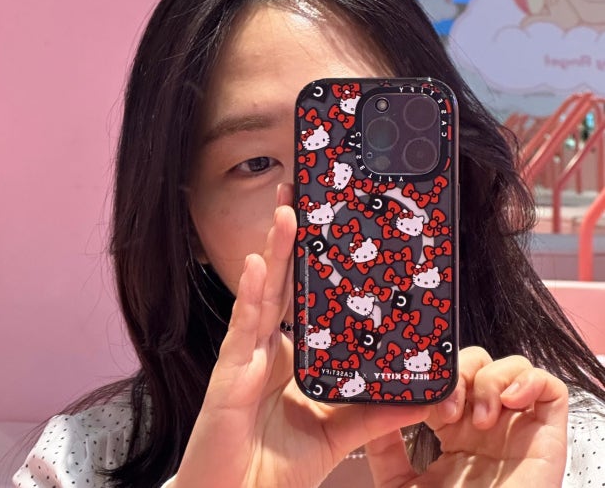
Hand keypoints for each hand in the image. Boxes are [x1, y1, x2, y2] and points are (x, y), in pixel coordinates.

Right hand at [174, 184, 429, 487]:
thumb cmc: (273, 471)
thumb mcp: (338, 435)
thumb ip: (377, 413)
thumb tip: (426, 394)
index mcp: (289, 356)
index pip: (303, 299)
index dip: (313, 262)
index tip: (328, 228)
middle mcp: (266, 348)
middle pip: (281, 283)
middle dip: (290, 239)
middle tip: (301, 196)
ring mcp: (246, 357)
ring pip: (262, 294)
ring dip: (274, 253)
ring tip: (287, 214)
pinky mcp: (230, 376)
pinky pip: (242, 330)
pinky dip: (249, 296)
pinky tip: (257, 265)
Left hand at [366, 347, 568, 486]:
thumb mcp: (397, 481)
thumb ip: (383, 441)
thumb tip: (378, 398)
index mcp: (452, 430)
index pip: (448, 375)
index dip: (435, 372)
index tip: (419, 389)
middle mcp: (486, 425)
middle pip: (477, 363)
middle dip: (459, 374)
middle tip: (447, 413)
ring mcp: (517, 431)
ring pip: (513, 367)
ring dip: (492, 378)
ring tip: (480, 418)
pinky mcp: (548, 441)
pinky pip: (552, 391)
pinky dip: (530, 380)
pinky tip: (509, 401)